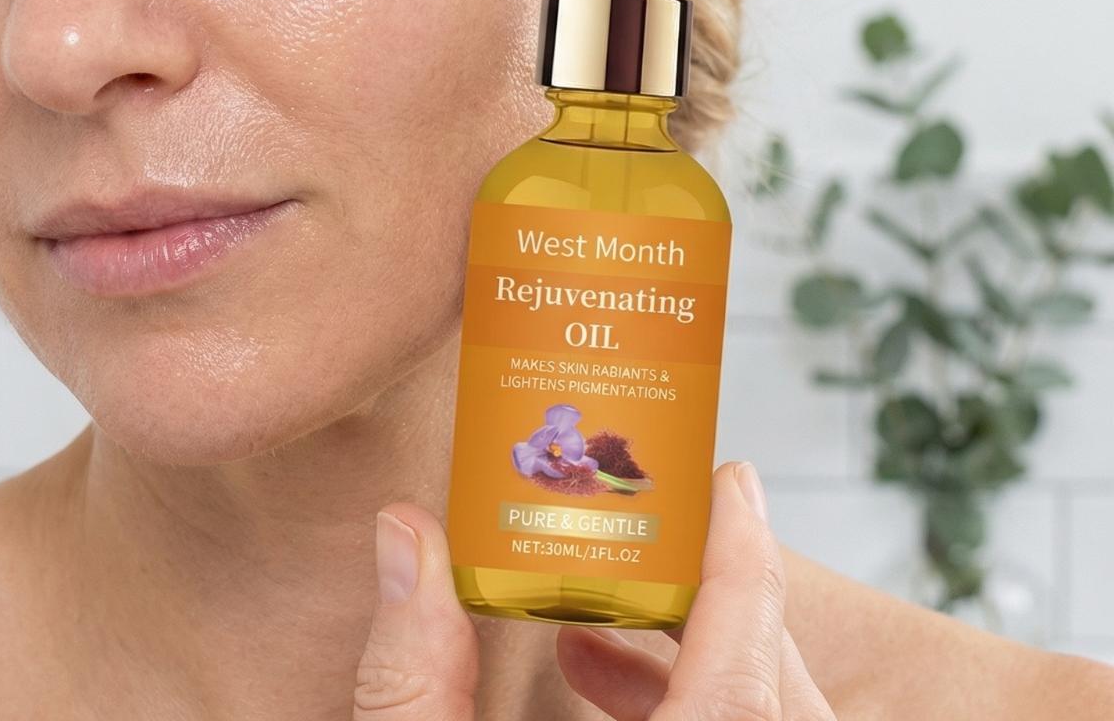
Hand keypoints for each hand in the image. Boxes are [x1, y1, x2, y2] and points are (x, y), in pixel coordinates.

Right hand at [355, 459, 835, 718]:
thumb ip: (411, 674)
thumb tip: (405, 532)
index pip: (740, 672)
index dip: (745, 565)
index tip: (733, 478)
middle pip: (772, 695)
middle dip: (728, 599)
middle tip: (663, 525)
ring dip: (709, 662)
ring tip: (597, 620)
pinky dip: (699, 707)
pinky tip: (586, 682)